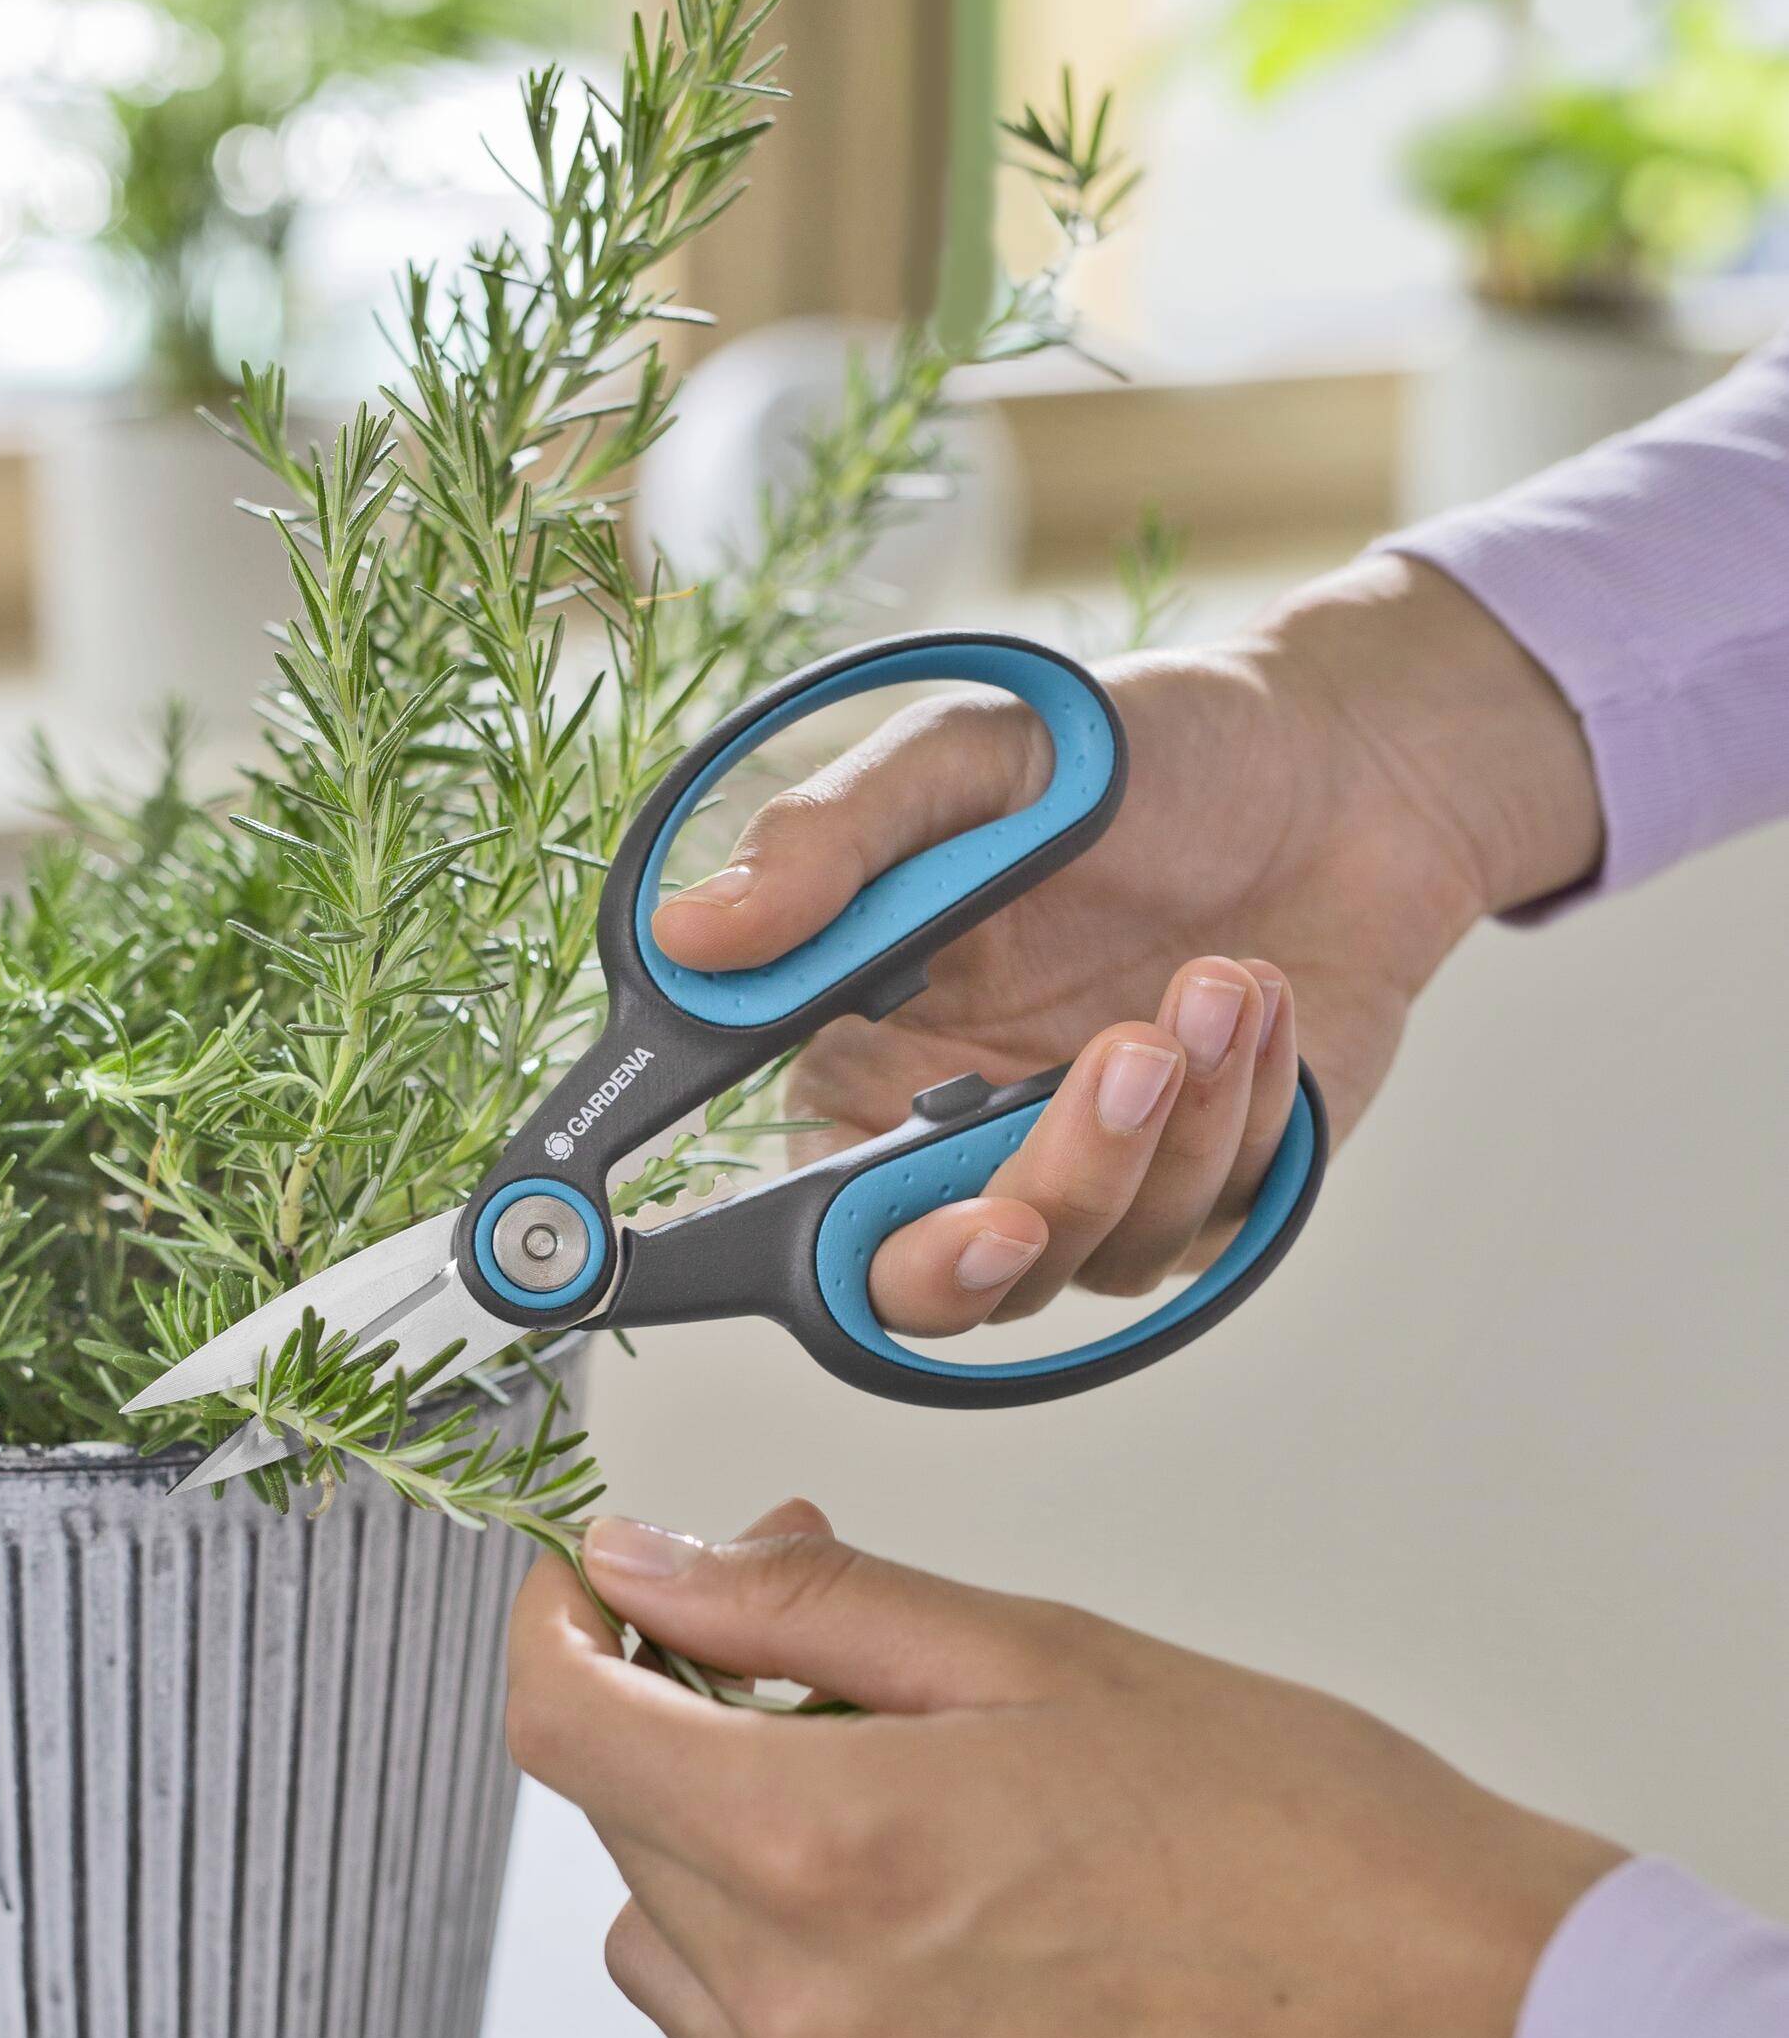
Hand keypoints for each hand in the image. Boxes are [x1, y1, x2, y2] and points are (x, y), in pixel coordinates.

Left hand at [509, 1506, 1622, 2037]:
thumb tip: (645, 1567)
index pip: (567, 1727)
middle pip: (621, 1832)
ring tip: (896, 1794)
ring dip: (723, 1854)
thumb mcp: (1036, 1651)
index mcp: (823, 1852)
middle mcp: (801, 2016)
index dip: (556, 1626)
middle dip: (680, 1716)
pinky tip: (927, 1916)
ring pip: (672, 1955)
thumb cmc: (1297, 1833)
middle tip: (819, 1652)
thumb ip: (806, 1607)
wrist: (1459, 2036)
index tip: (590, 1580)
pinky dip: (788, 1971)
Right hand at [651, 557, 1600, 1335]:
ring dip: (1173, 1121)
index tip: (972, 1222)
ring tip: (1218, 974)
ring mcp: (1093, 1178)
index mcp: (873, 1063)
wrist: (1347, 766)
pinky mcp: (1209, 1189)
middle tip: (1125, 1064)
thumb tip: (690, 937)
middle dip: (1055, 1191)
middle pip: (966, 1280)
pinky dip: (1243, 1105)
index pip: (825, 1222)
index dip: (873, 1255)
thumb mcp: (971, 761)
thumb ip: (829, 849)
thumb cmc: (1147, 757)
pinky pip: (1213, 1214)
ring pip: (1102, 1250)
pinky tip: (1259, 996)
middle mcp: (968, 1143)